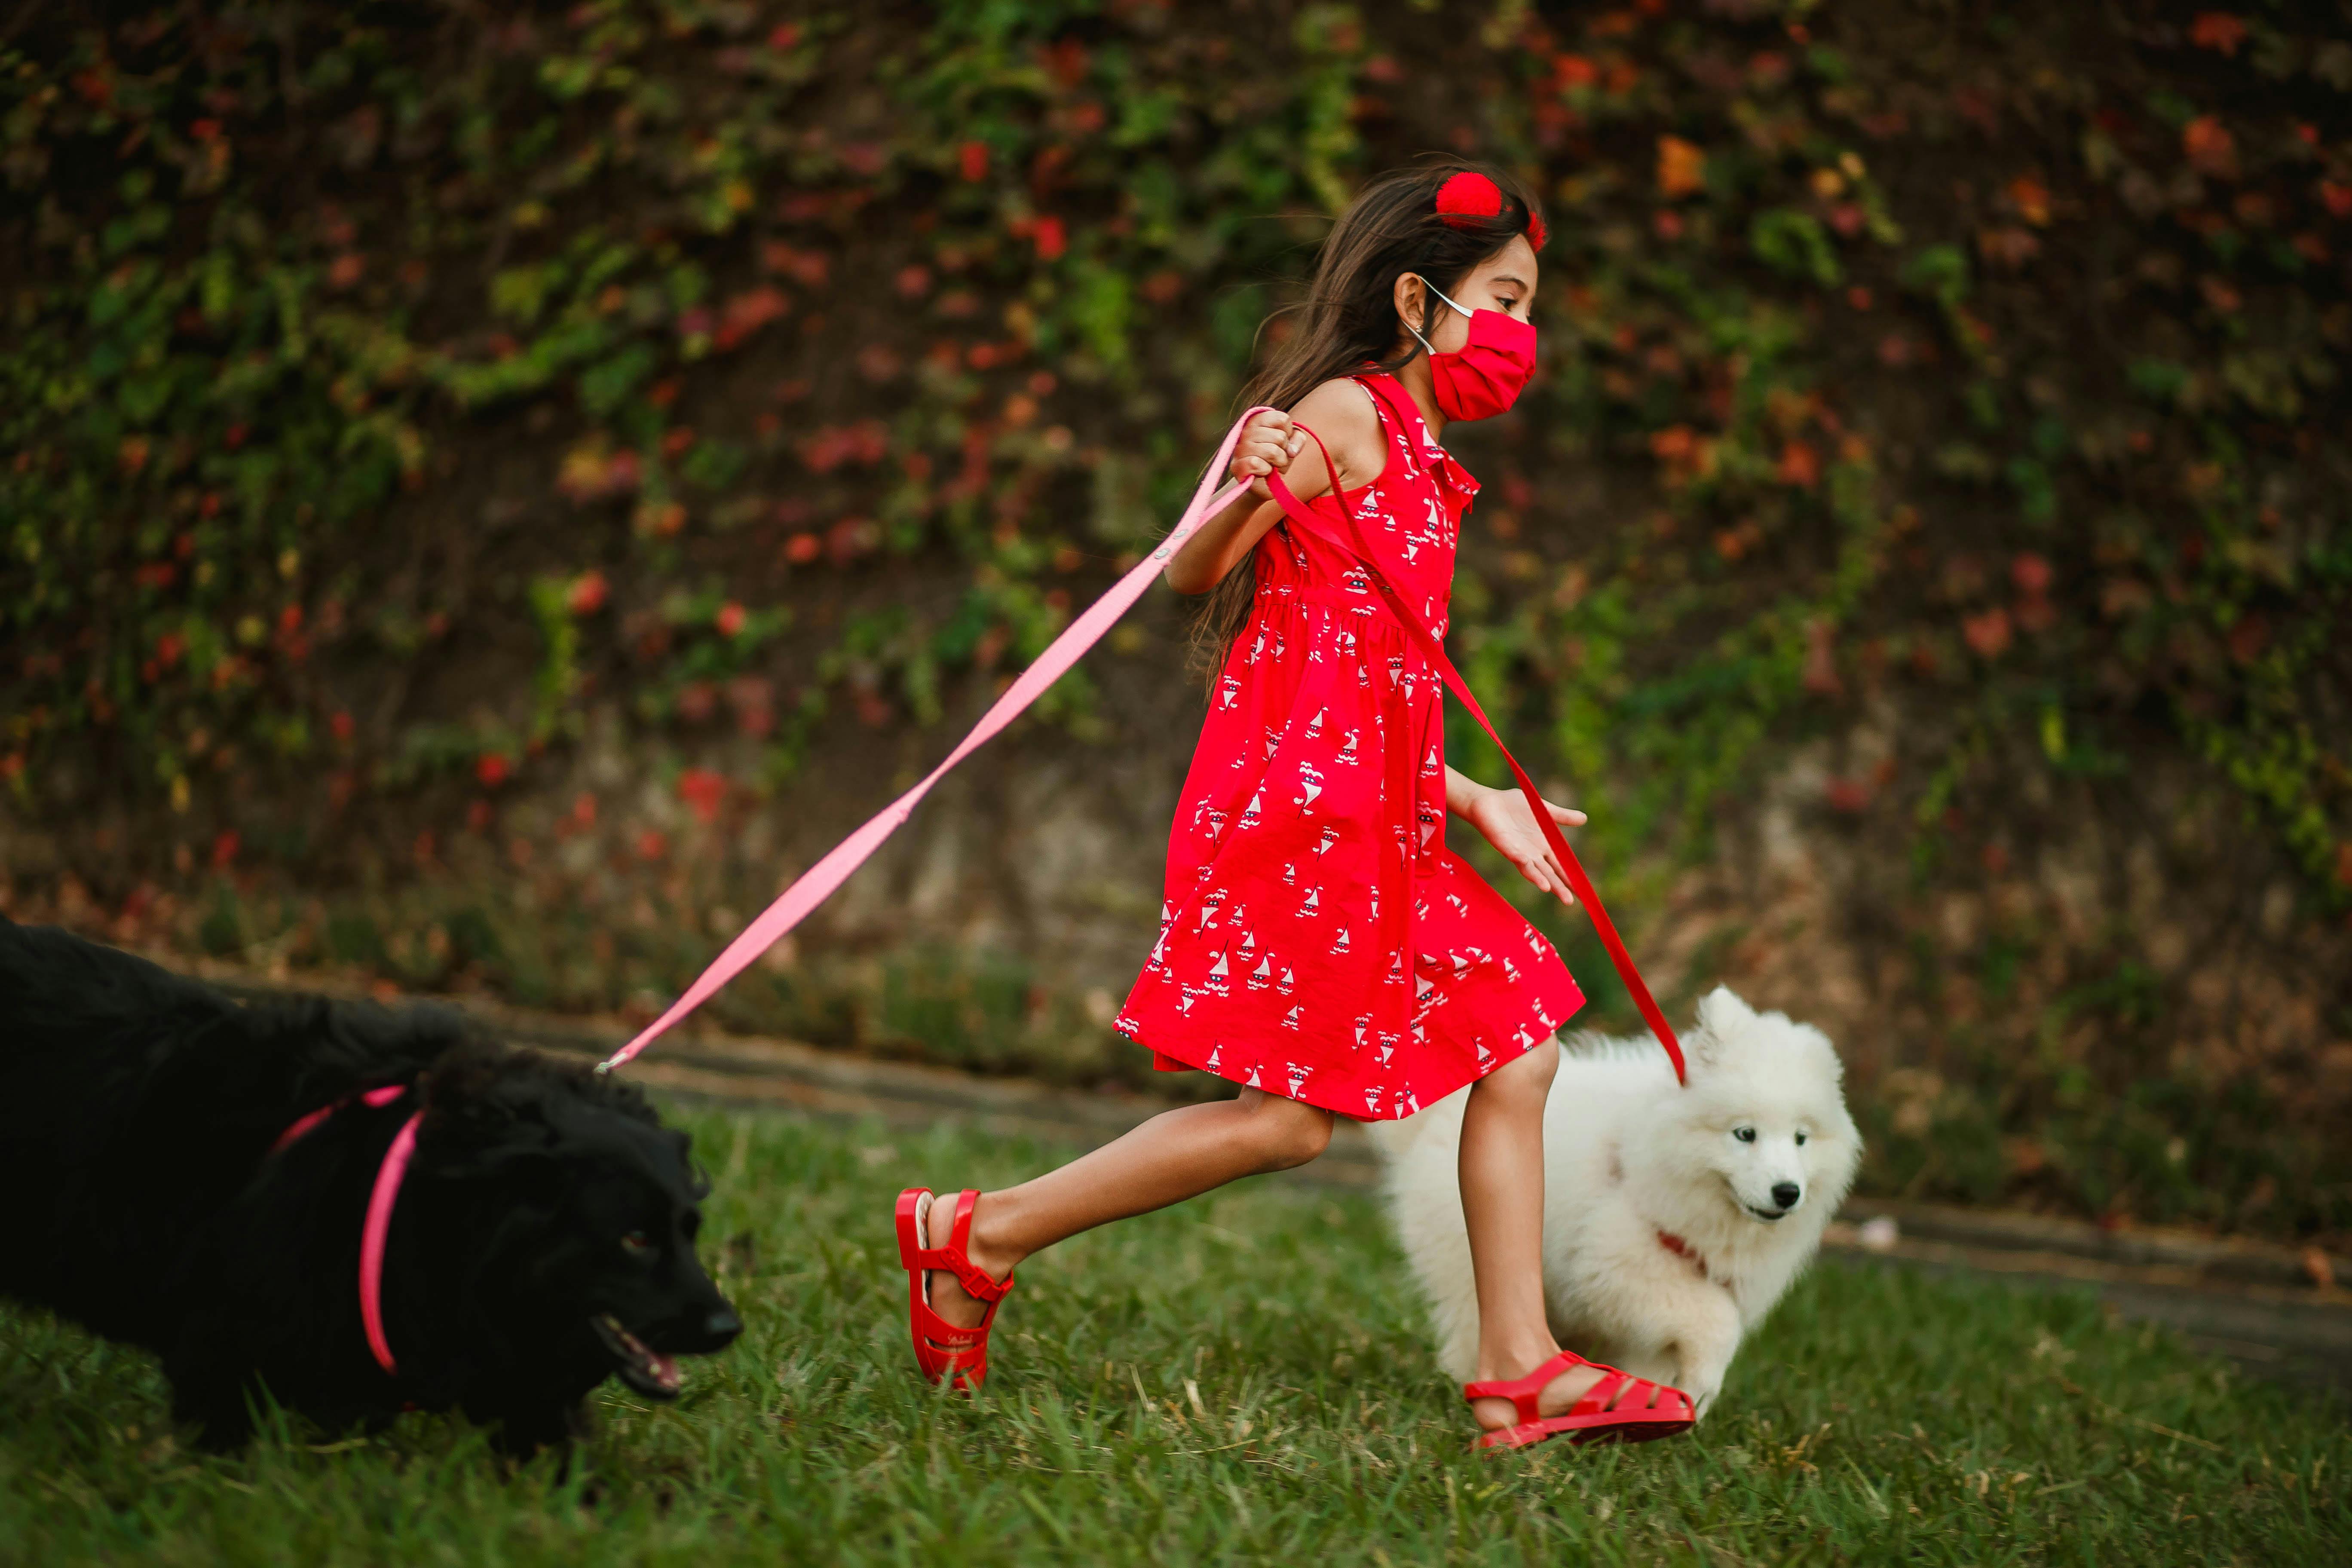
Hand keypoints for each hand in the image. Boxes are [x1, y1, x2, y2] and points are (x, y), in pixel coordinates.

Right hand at [1229, 409, 1304, 500]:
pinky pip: (1257, 464)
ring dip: (1277, 462)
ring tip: (1271, 464)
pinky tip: (1262, 471)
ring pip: (1271, 451)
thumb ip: (1297, 438)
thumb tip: (1291, 450)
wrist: (1264, 483)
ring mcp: (1239, 448)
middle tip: (1275, 457)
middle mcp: (1246, 431)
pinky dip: (1265, 470)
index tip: (1281, 442)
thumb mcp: (1291, 445)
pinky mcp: (1237, 466)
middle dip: (1284, 450)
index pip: (1282, 419)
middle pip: (1280, 437)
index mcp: (1258, 420)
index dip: (1288, 433)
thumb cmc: (1276, 459)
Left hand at [1460, 784, 1586, 904]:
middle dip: (1559, 887)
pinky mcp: (1503, 845)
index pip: (1561, 865)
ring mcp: (1518, 851)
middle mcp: (1532, 853)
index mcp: (1544, 846)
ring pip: (1531, 869)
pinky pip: (1513, 855)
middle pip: (1548, 874)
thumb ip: (1562, 816)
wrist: (1488, 801)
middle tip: (1570, 901)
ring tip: (1549, 889)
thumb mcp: (1544, 810)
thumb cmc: (1514, 806)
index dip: (1571, 877)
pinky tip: (1526, 862)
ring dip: (1539, 879)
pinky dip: (1520, 860)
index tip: (1584, 892)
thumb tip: (1584, 819)